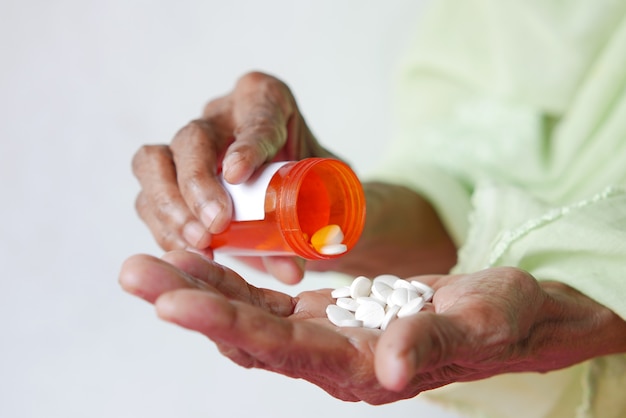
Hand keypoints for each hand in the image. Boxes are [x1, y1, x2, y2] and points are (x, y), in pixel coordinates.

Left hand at [118, 252, 625, 403]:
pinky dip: (231, 279)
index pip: (280, 349)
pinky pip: (267, 299)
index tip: (169, 301)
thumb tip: (392, 366)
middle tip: (132, 272)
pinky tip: (202, 256)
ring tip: (147, 261)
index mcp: (361, 370)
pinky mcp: (324, 316)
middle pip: (246, 335)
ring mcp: (323, 338)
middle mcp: (330, 360)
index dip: (225, 325)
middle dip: (189, 304)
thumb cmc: (501, 320)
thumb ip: (434, 343)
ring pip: (248, 315)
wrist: (507, 317)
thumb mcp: (482, 324)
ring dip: (199, 288)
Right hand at [131, 72, 335, 282]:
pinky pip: (147, 197)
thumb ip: (307, 230)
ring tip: (199, 242)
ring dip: (171, 207)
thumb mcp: (318, 199)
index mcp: (266, 101)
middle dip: (199, 184)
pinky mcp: (165, 175)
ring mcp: (187, 144)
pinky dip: (163, 228)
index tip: (238, 175)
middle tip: (217, 224)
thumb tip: (289, 270)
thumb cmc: (308, 184)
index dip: (245, 144)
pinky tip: (186, 249)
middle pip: (193, 137)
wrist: (295, 193)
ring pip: (154, 162)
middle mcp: (221, 116)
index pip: (257, 113)